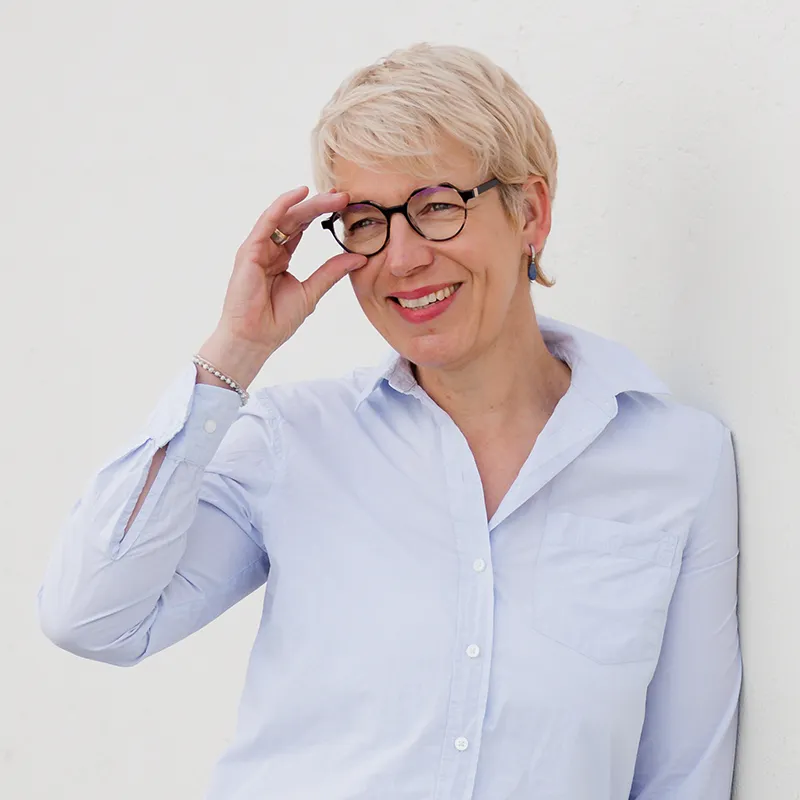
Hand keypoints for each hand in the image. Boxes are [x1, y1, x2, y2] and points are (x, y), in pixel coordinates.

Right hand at [217, 186, 366, 354]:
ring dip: (309, 204)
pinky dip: (282, 205)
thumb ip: (332, 272)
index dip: (321, 214)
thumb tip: (359, 258)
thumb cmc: (276, 320)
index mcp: (280, 257)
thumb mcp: (311, 291)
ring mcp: (257, 248)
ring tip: (333, 196)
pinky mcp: (249, 251)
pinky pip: (266, 222)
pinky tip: (299, 194)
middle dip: (320, 205)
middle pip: (296, 219)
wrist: (255, 339)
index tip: (345, 205)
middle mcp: (268, 249)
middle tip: (345, 196)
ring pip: (284, 216)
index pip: (301, 228)